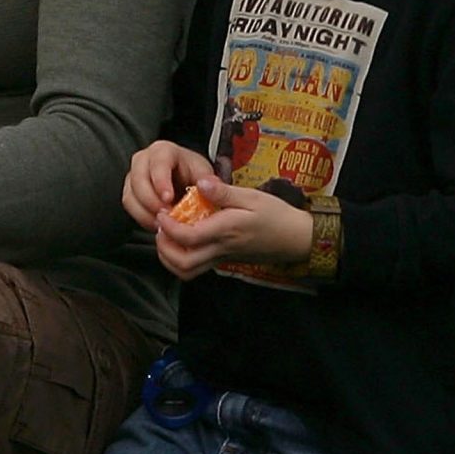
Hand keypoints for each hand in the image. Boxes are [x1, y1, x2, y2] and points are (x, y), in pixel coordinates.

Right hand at [122, 142, 213, 231]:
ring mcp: (134, 175)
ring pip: (130, 194)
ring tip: (163, 223)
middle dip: (150, 200)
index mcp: (163, 151)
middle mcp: (144, 160)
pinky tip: (157, 224)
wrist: (185, 180)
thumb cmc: (192, 174)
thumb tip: (210, 185)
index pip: (158, 163)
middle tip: (166, 215)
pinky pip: (130, 205)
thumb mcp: (204, 174)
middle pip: (138, 178)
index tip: (168, 199)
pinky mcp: (130, 191)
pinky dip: (142, 217)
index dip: (161, 181)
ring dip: (145, 212)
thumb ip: (208, 180)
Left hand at [151, 175, 311, 280]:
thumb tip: (200, 182)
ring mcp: (222, 258)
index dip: (169, 227)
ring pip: (188, 271)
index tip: (161, 213)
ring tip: (165, 235)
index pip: (189, 237)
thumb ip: (224, 192)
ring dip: (169, 257)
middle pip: (184, 262)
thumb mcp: (252, 196)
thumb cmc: (276, 215)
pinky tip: (179, 241)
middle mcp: (221, 249)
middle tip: (158, 226)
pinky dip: (180, 260)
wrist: (296, 238)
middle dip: (163, 248)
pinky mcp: (224, 262)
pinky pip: (196, 268)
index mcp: (226, 230)